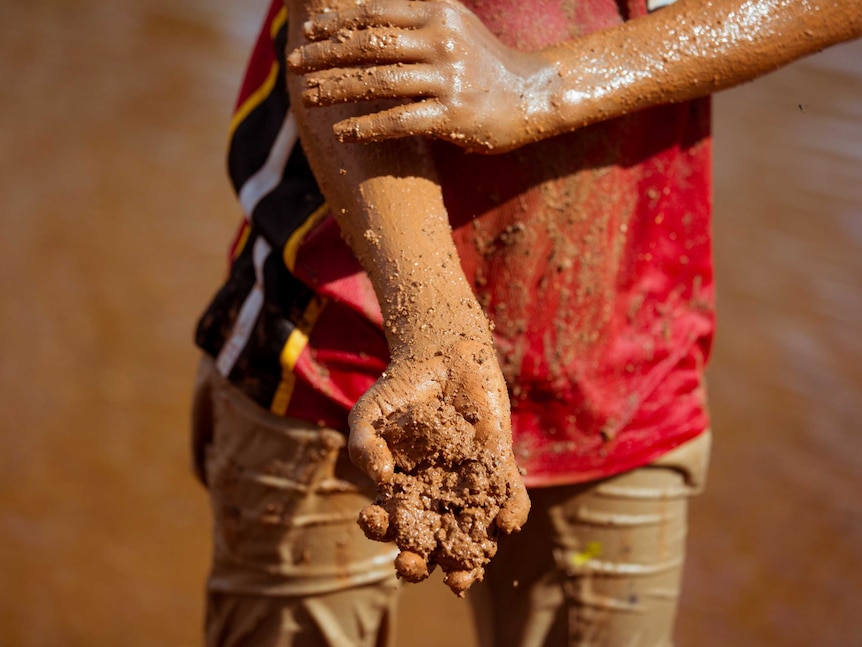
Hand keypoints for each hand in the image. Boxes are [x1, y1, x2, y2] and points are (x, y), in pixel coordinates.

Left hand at [287, 0, 555, 152]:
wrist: (533, 95)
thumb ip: (413, 20)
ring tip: (307, 98)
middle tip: (293, 65)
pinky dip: (366, 126)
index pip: (375, 12)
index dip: (336, 22)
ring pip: (378, 81)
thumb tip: (363, 22)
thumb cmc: (484, 64)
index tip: (307, 33)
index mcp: (438, 12)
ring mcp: (449, 78)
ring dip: (335, 89)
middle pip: (369, 44)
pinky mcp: (454, 115)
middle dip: (324, 55)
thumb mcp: (452, 26)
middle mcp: (442, 39)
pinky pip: (399, 120)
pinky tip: (342, 132)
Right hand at [349, 337, 529, 593]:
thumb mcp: (370, 415)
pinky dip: (511, 513)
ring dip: (468, 559)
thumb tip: (379, 478)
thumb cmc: (400, 390)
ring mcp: (469, 486)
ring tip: (461, 576)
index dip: (381, 529)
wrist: (443, 358)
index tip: (372, 522)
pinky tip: (507, 522)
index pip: (390, 522)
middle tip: (412, 565)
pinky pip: (509, 498)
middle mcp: (436, 497)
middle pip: (429, 542)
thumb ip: (365, 444)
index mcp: (401, 492)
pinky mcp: (499, 468)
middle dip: (419, 560)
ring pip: (470, 533)